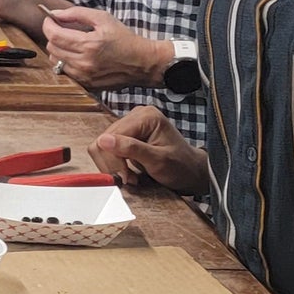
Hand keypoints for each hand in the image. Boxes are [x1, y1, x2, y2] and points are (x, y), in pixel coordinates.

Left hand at [42, 7, 169, 89]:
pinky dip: (66, 62)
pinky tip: (77, 56)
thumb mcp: (104, 18)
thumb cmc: (125, 39)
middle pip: (51, 48)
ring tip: (72, 44)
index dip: (48, 25)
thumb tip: (55, 14)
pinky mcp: (86, 85)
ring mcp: (84, 76)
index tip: (50, 20)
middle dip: (53, 36)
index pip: (54, 35)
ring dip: (58, 50)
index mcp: (88, 44)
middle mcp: (84, 62)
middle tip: (63, 30)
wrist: (143, 63)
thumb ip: (77, 13)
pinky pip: (65, 72)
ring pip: (55, 61)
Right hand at [89, 104, 207, 192]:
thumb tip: (104, 140)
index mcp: (146, 117)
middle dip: (112, 163)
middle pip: (104, 139)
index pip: (112, 136)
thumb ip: (132, 149)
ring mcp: (131, 124)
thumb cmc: (181, 166)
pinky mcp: (126, 134)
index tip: (125, 177)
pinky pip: (108, 148)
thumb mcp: (158, 160)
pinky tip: (127, 170)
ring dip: (112, 165)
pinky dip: (114, 163)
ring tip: (129, 175)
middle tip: (128, 178)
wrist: (191, 172)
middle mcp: (136, 115)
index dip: (114, 159)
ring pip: (102, 145)